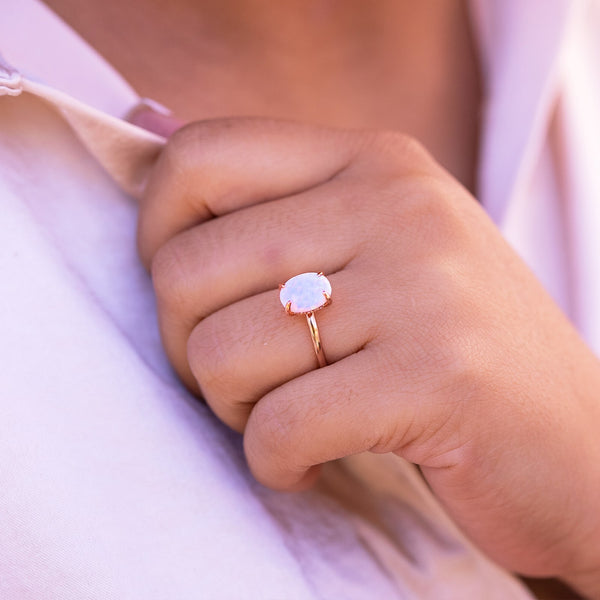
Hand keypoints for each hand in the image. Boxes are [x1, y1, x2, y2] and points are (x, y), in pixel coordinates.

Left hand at [134, 115, 599, 594]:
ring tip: (286, 418)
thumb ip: (266, 197)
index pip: (196, 161)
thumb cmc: (452, 352)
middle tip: (244, 381)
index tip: (194, 298)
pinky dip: (275, 462)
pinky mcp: (437, 377)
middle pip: (186, 270)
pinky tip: (311, 462)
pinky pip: (281, 426)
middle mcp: (396, 205)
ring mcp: (423, 288)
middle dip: (187, 348)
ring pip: (222, 353)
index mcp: (373, 162)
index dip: (157, 237)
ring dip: (234, 409)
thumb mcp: (373, 249)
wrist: (575, 442)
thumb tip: (145, 125)